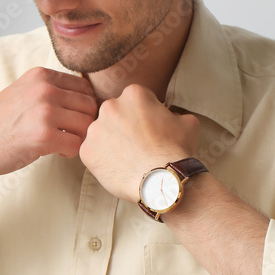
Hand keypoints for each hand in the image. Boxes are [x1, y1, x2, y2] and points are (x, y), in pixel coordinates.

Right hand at [0, 67, 97, 177]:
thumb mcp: (23, 92)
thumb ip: (50, 90)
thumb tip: (84, 99)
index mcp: (41, 76)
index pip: (84, 87)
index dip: (83, 106)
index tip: (73, 119)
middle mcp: (45, 89)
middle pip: (89, 106)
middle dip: (85, 123)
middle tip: (71, 134)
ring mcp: (45, 112)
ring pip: (86, 125)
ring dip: (79, 138)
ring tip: (64, 143)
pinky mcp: (44, 136)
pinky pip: (77, 145)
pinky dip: (71, 152)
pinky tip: (57, 152)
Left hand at [79, 83, 199, 201]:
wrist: (162, 181)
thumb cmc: (176, 151)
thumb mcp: (187, 123)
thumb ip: (175, 114)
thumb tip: (171, 117)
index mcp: (133, 94)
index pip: (135, 101)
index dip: (143, 116)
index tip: (148, 129)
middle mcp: (110, 106)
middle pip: (115, 114)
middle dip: (124, 126)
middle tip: (137, 145)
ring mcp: (95, 129)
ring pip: (102, 133)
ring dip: (112, 142)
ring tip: (128, 159)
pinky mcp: (86, 151)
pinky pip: (92, 153)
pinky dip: (102, 160)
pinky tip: (118, 168)